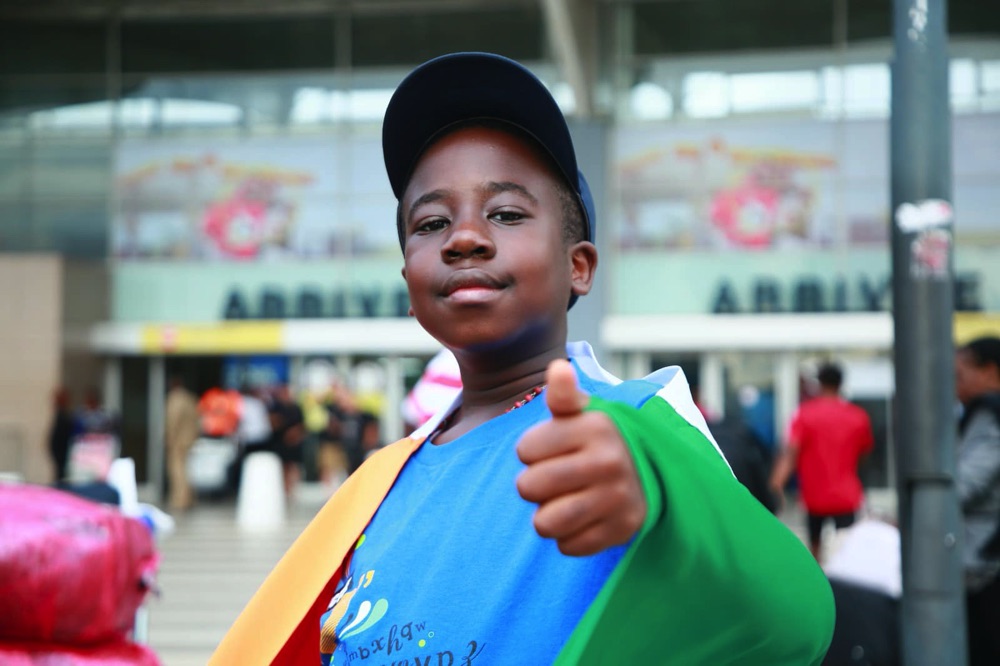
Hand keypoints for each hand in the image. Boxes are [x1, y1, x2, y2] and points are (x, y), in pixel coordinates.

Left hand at [515, 359, 646, 555]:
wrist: (651, 474)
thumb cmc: (598, 441)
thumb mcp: (582, 414)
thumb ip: (563, 394)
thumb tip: (557, 369)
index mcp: (594, 427)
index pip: (524, 450)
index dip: (531, 452)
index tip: (552, 450)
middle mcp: (608, 461)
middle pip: (529, 487)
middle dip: (533, 486)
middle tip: (555, 479)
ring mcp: (617, 498)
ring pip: (545, 522)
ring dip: (547, 516)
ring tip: (563, 501)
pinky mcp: (621, 530)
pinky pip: (568, 546)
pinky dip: (569, 537)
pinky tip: (584, 518)